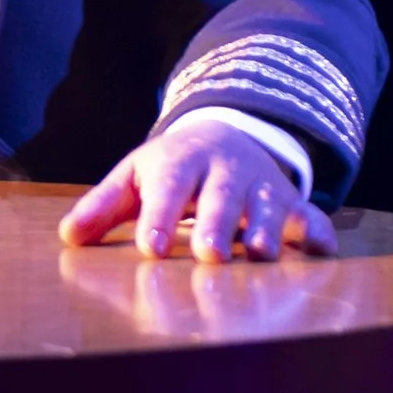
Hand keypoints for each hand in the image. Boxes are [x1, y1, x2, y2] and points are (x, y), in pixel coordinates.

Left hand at [58, 125, 334, 262]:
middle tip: (211, 256)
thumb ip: (103, 206)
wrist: (227, 135)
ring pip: (269, 206)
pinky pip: (311, 216)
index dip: (160, 216)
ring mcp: (262, 187)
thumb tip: (68, 236)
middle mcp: (225, 171)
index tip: (151, 248)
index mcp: (181, 163)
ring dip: (267, 230)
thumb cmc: (171, 170)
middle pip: (223, 196)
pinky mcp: (291, 203)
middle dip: (219, 224)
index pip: (169, 187)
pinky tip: (324, 253)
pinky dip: (319, 233)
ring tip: (260, 257)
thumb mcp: (135, 178)